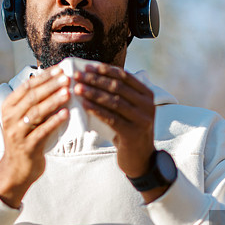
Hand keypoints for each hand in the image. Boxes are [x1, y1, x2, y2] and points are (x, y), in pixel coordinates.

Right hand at [0, 66, 70, 207]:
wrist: (16, 169)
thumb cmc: (25, 139)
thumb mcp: (24, 118)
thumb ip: (34, 102)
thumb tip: (55, 81)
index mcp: (9, 107)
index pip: (26, 87)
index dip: (44, 77)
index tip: (60, 69)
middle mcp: (10, 118)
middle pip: (32, 97)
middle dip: (50, 86)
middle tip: (67, 77)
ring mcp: (17, 133)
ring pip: (36, 112)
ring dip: (53, 101)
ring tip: (68, 92)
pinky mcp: (27, 146)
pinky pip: (42, 131)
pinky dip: (54, 121)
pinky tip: (65, 113)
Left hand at [72, 63, 155, 178]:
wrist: (140, 158)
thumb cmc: (129, 129)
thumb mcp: (130, 110)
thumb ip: (120, 94)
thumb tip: (93, 76)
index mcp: (147, 94)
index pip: (125, 76)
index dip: (105, 70)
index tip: (87, 67)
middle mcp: (147, 105)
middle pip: (117, 87)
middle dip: (95, 80)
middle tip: (77, 76)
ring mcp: (142, 119)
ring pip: (113, 101)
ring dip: (93, 93)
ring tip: (77, 88)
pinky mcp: (133, 133)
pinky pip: (111, 118)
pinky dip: (96, 109)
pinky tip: (84, 104)